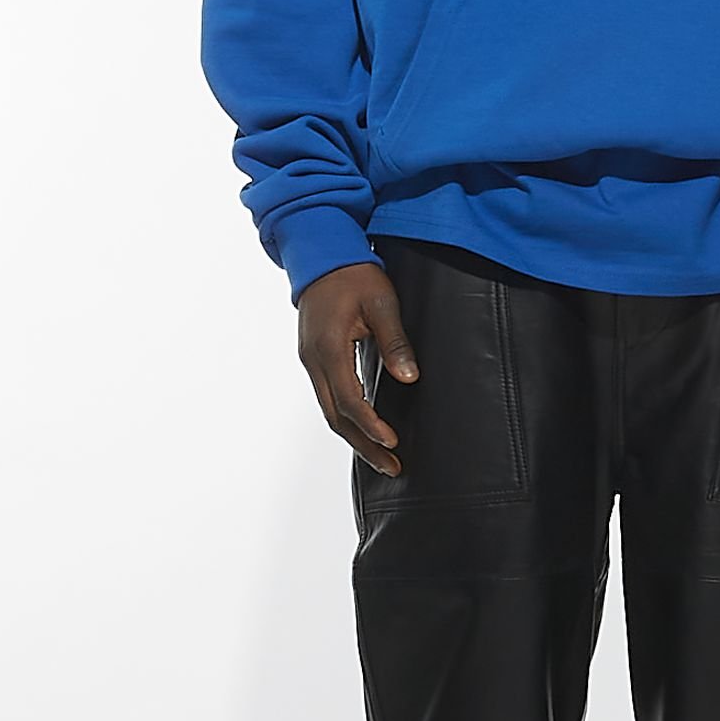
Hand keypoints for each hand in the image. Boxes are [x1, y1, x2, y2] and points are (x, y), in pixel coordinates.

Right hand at [297, 263, 419, 475]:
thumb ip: (395, 341)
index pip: (350, 400)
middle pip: (336, 417)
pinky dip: (346, 418)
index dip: (372, 426)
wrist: (322, 254)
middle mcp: (313, 360)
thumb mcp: (381, 303)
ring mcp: (310, 360)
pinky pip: (328, 397)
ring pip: (330, 410)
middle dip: (364, 444)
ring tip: (382, 457)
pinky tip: (364, 428)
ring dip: (354, 436)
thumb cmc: (353, 274)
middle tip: (392, 466)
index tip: (393, 443)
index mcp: (328, 348)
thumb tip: (409, 378)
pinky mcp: (314, 358)